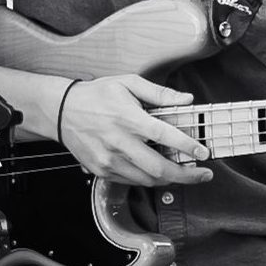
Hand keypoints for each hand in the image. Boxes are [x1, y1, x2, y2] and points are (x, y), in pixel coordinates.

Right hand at [57, 76, 210, 187]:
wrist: (61, 111)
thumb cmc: (96, 95)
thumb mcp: (128, 83)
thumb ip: (159, 93)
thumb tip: (186, 100)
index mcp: (128, 119)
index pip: (164, 136)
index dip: (187, 147)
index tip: (203, 153)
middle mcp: (119, 143)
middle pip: (159, 168)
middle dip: (186, 175)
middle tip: (204, 175)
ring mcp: (109, 160)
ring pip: (147, 180)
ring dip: (170, 180)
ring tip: (185, 175)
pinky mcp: (102, 171)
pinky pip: (132, 182)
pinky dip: (149, 180)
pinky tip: (160, 174)